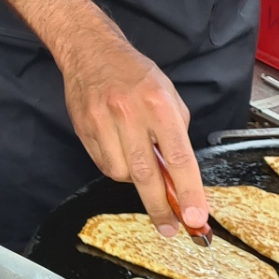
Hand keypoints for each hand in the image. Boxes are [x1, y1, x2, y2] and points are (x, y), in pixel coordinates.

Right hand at [58, 18, 206, 237]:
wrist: (89, 51)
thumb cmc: (134, 74)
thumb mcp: (168, 96)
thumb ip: (175, 136)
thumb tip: (178, 179)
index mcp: (158, 104)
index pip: (179, 157)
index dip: (188, 192)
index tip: (194, 216)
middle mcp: (129, 113)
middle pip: (146, 174)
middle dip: (160, 206)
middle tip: (170, 227)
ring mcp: (102, 121)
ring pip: (120, 173)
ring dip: (134, 179)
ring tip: (138, 161)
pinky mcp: (83, 129)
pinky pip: (103, 164)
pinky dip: (115, 166)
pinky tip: (119, 150)